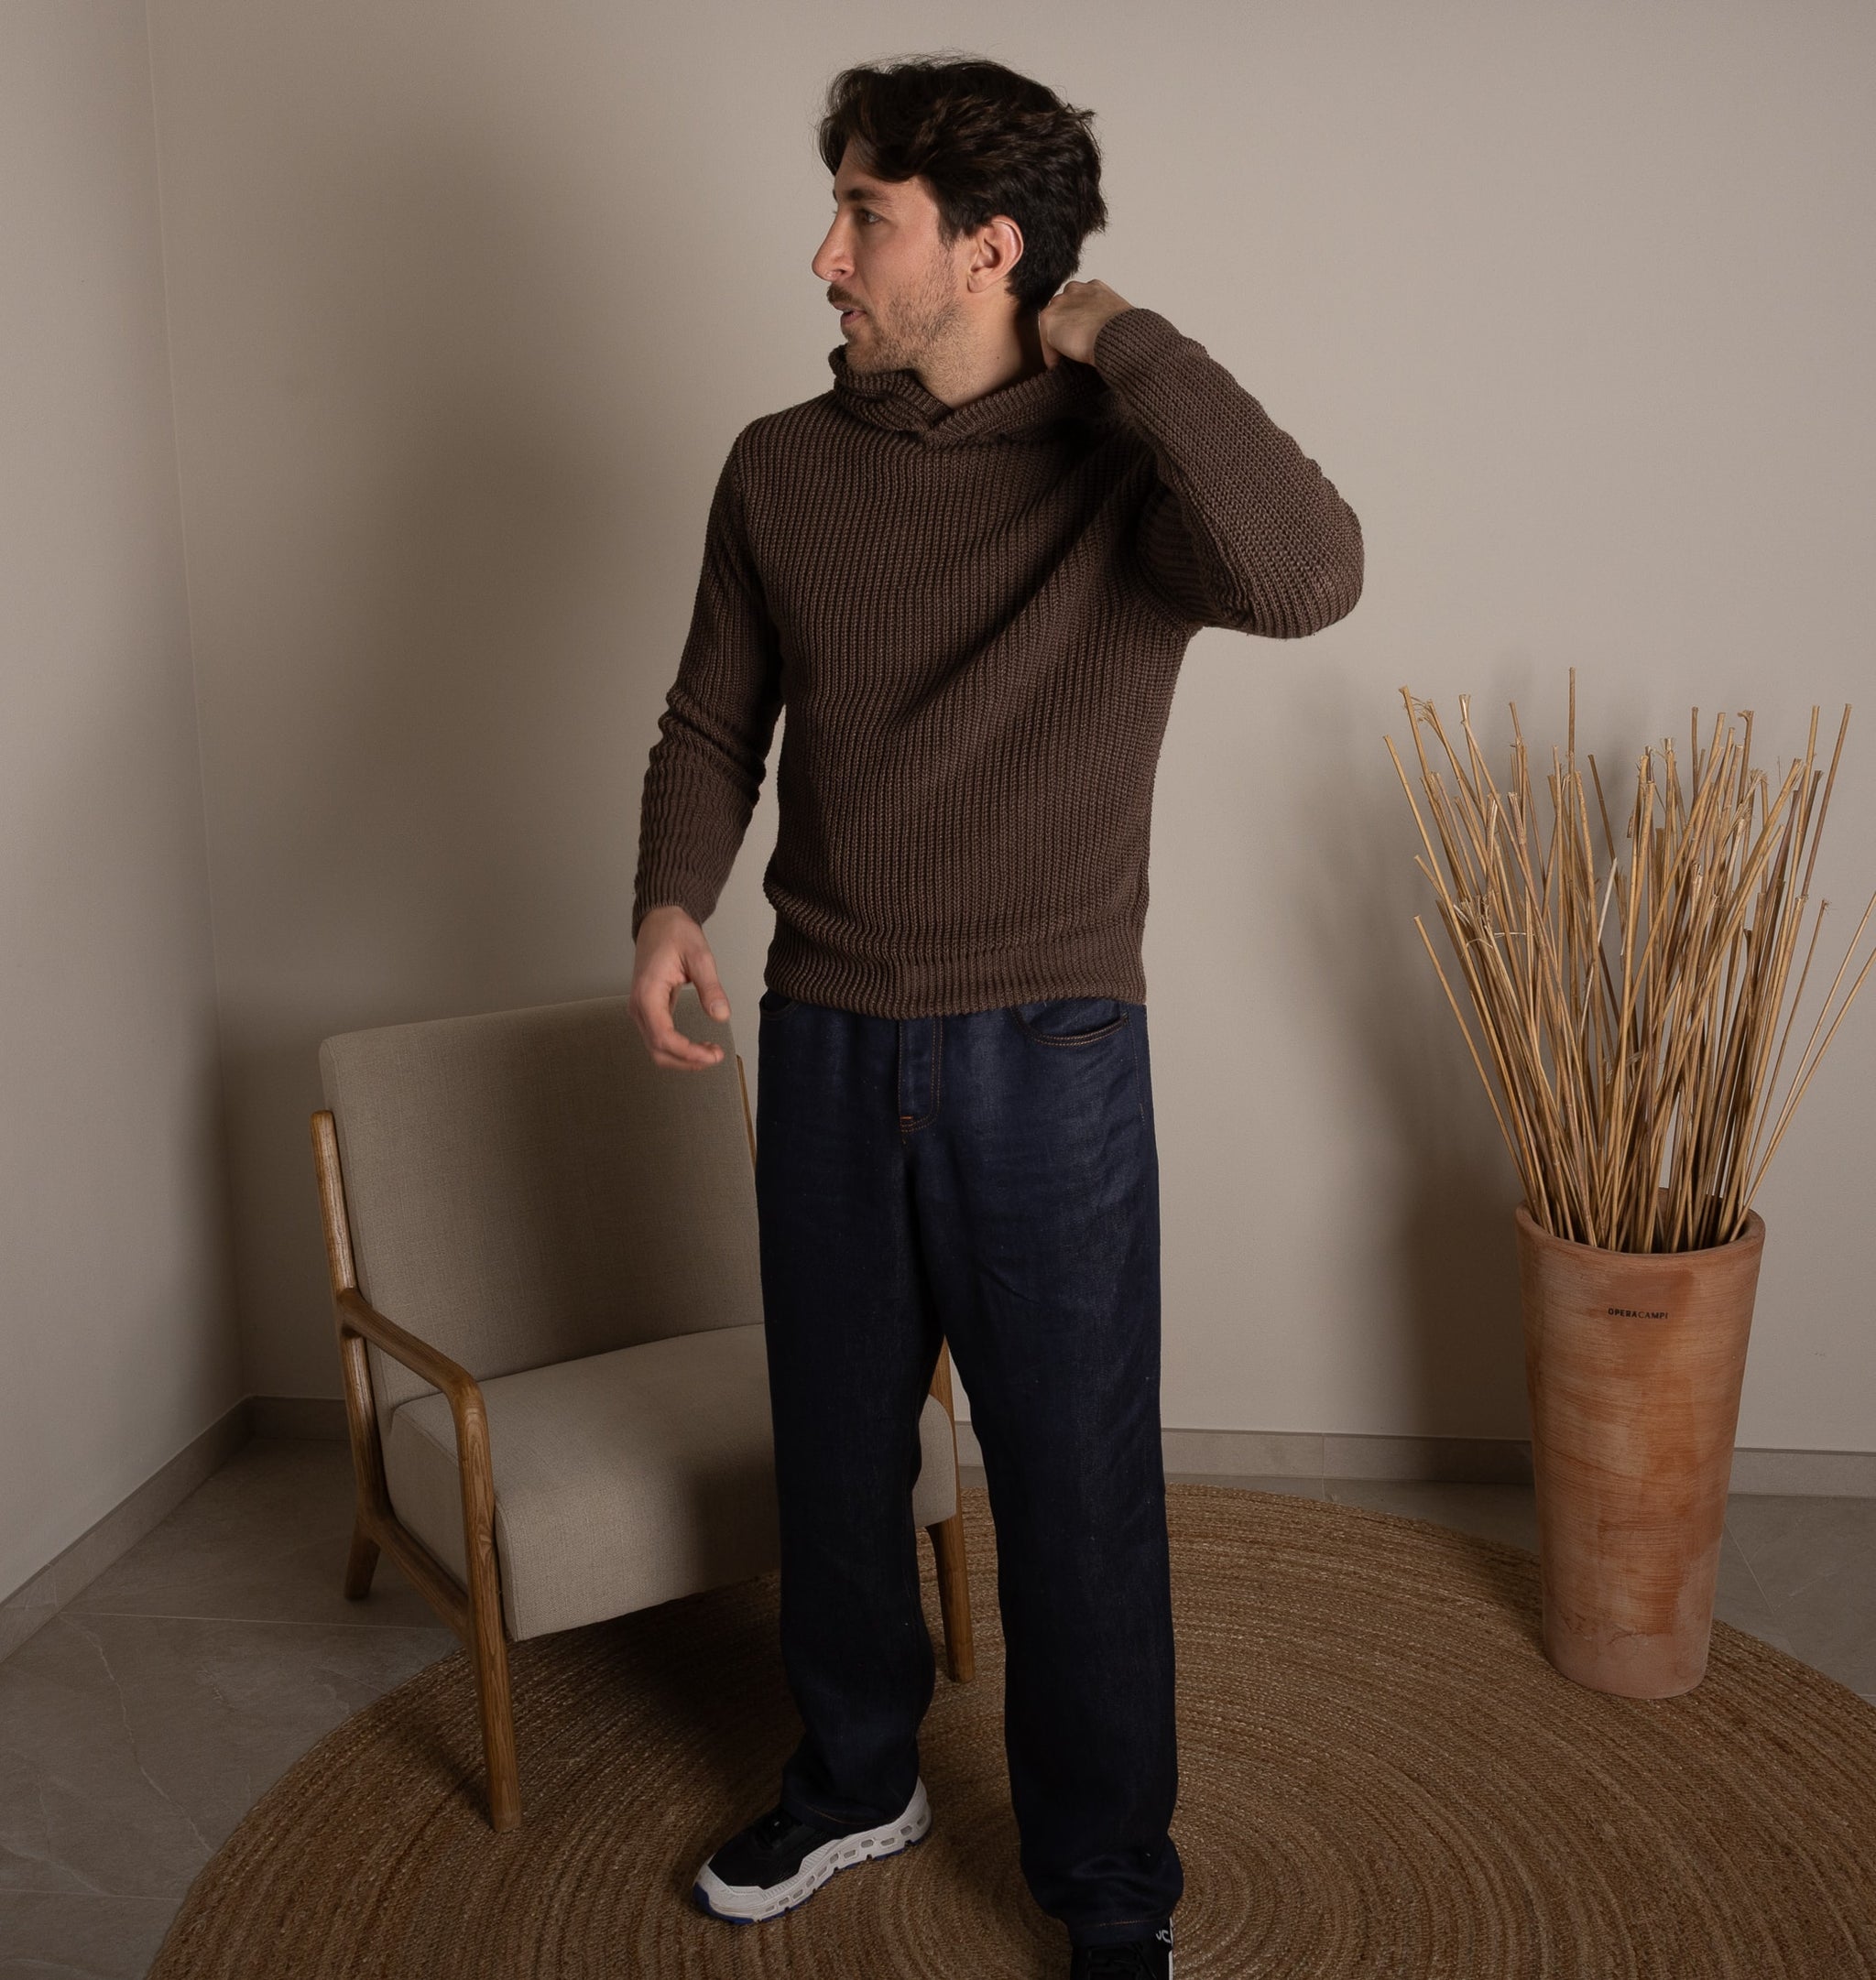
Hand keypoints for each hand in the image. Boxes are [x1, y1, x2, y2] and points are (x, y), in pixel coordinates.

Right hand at [631, 904, 731, 1070]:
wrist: (660, 921)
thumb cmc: (675, 934)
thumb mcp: (700, 956)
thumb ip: (710, 987)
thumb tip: (721, 1015)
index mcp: (647, 993)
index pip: (663, 1037)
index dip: (687, 1052)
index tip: (712, 1055)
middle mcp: (639, 1006)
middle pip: (657, 1050)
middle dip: (687, 1060)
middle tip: (715, 1056)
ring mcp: (641, 1009)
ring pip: (656, 1048)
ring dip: (682, 1058)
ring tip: (710, 1053)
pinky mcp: (648, 1010)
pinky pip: (659, 1038)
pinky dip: (678, 1049)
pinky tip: (698, 1047)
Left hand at [1036, 279, 1133, 366]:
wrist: (1120, 337)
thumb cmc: (1127, 335)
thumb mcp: (1118, 320)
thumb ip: (1104, 320)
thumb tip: (1100, 337)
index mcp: (1094, 288)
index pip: (1077, 302)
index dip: (1077, 323)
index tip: (1080, 340)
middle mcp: (1076, 289)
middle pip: (1061, 310)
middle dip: (1065, 329)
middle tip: (1071, 351)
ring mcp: (1061, 302)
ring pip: (1052, 325)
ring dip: (1057, 342)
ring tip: (1065, 360)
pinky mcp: (1049, 318)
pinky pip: (1046, 341)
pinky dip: (1051, 355)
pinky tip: (1059, 365)